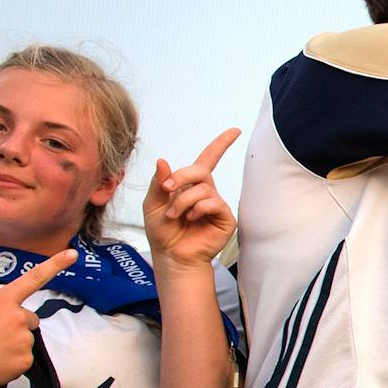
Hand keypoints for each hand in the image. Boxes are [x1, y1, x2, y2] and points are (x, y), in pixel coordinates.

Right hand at [0, 248, 76, 387]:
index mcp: (1, 301)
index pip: (32, 279)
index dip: (54, 265)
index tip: (73, 254)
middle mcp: (17, 317)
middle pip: (29, 318)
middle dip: (16, 326)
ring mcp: (23, 339)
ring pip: (25, 340)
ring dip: (12, 345)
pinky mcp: (25, 360)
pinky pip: (22, 359)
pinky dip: (10, 363)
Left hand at [144, 128, 239, 270]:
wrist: (171, 255)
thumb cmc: (162, 231)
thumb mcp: (152, 203)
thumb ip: (158, 182)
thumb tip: (163, 160)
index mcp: (191, 185)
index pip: (209, 159)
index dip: (222, 144)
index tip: (235, 131)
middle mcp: (207, 192)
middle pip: (200, 170)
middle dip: (181, 177)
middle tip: (167, 190)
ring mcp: (217, 205)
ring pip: (204, 188)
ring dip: (184, 200)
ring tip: (175, 215)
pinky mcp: (225, 218)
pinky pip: (214, 203)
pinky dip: (198, 208)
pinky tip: (191, 218)